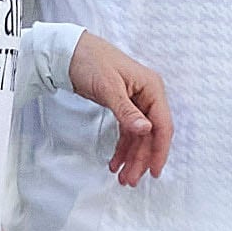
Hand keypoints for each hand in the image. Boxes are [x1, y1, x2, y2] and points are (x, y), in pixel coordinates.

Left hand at [69, 37, 172, 181]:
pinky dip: (122, 148)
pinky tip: (115, 162)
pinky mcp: (122, 106)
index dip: (159, 150)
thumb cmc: (91, 60)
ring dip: (132, 157)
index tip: (154, 171)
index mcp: (151, 88)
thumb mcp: (108, 87)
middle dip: (141, 159)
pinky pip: (127, 132)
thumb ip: (127, 111)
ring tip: (123, 177)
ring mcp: (136, 102)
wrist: (69, 50)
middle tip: (131, 180)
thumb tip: (145, 131)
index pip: (162, 125)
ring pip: (139, 137)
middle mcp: (148, 96)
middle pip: (150, 135)